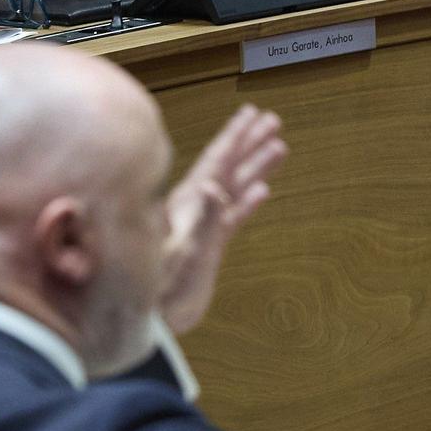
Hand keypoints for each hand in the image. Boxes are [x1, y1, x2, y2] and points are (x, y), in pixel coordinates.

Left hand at [158, 106, 287, 334]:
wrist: (152, 317)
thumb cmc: (159, 286)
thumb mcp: (182, 251)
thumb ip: (201, 220)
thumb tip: (213, 187)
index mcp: (187, 202)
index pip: (217, 160)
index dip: (236, 136)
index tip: (252, 113)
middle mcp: (196, 208)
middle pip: (229, 166)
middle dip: (249, 142)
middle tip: (272, 120)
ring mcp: (204, 225)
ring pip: (235, 187)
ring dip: (256, 166)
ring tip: (278, 147)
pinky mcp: (210, 245)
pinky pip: (235, 215)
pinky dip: (250, 201)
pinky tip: (264, 191)